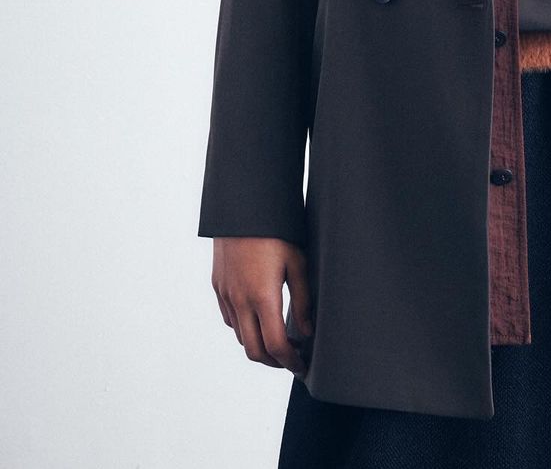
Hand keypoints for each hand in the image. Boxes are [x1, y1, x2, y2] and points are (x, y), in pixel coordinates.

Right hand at [210, 237, 313, 375]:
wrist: (242, 207)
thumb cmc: (275, 231)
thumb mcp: (297, 262)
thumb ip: (302, 301)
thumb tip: (306, 332)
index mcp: (262, 297)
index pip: (275, 346)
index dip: (290, 362)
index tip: (303, 367)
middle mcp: (239, 301)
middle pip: (254, 351)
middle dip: (275, 362)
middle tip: (293, 361)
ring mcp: (226, 295)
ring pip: (241, 337)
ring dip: (259, 347)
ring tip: (280, 342)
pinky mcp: (218, 286)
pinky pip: (230, 319)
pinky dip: (245, 330)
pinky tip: (260, 321)